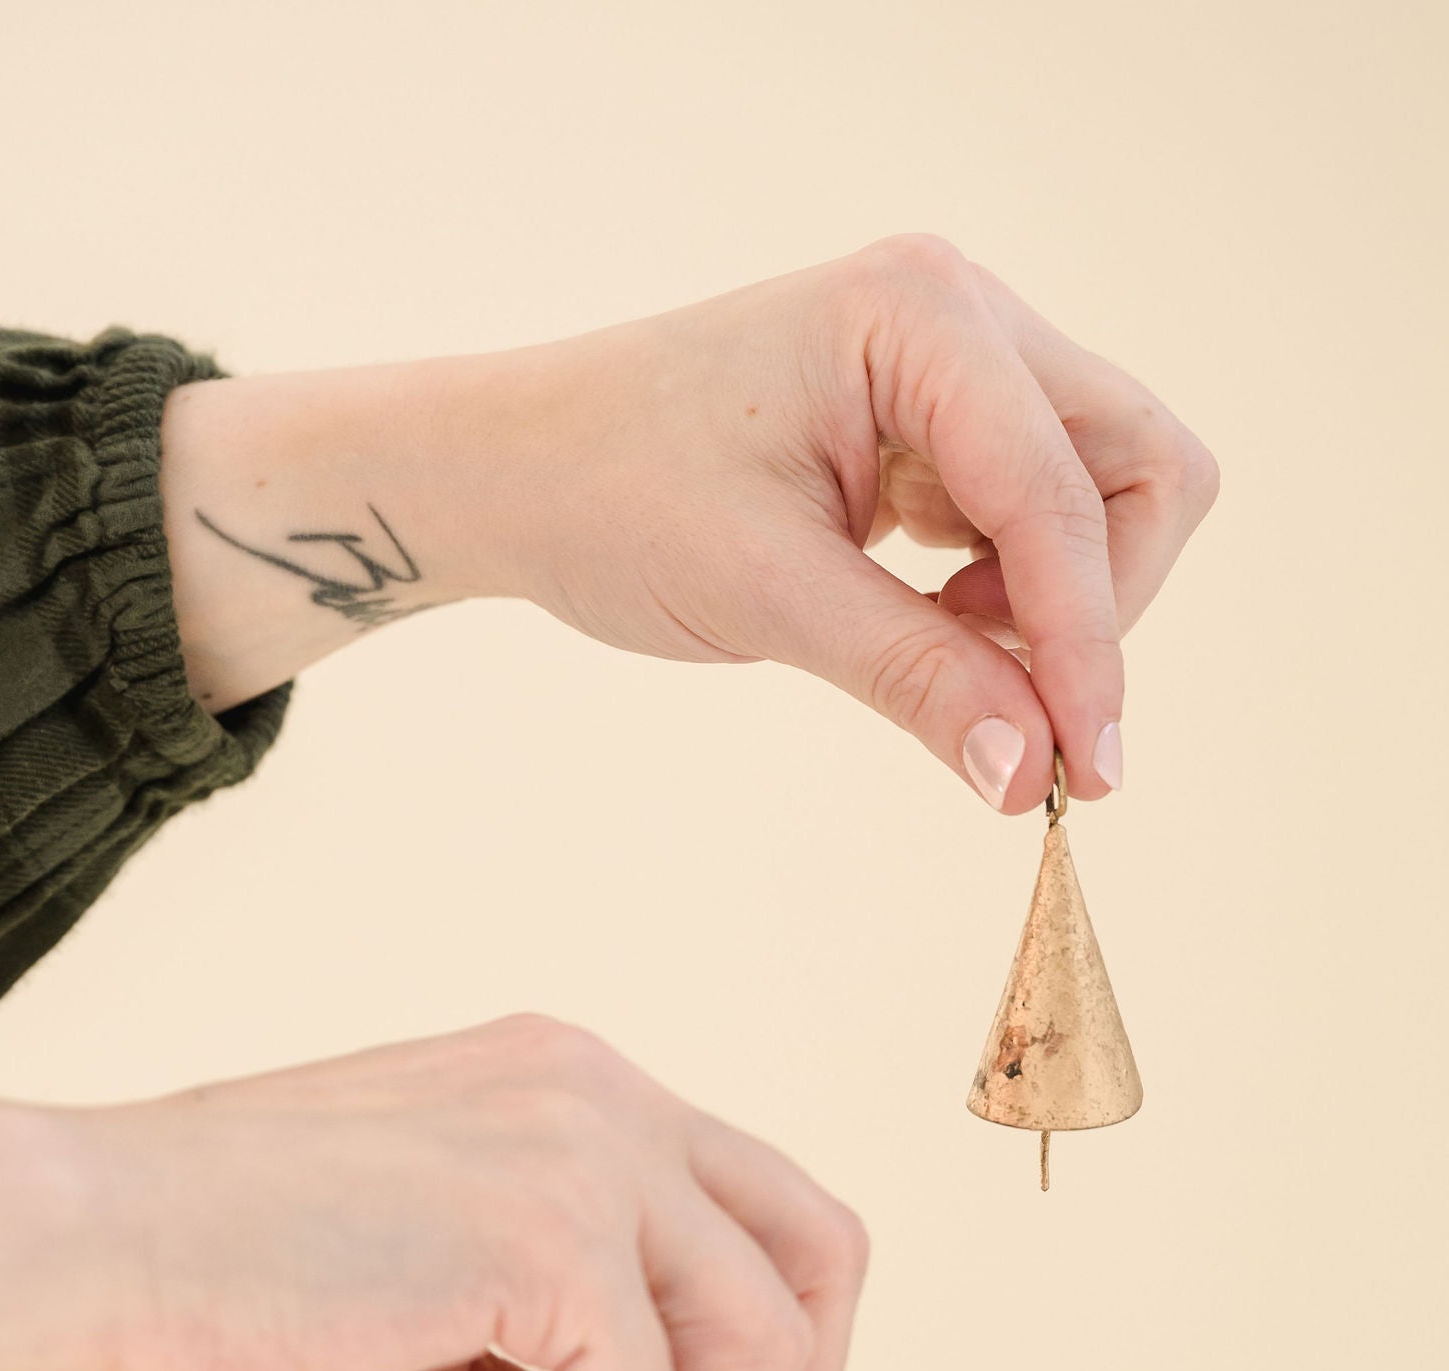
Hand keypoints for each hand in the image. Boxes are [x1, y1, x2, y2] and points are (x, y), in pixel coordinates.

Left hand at [161, 235, 1217, 811]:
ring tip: (941, 650)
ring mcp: (949, 359)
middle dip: (1097, 603)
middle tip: (1018, 713)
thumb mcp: (764, 596)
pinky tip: (927, 619)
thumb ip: (913, 676)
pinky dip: (1007, 585)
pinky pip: (1027, 508)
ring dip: (1054, 597)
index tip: (1086, 773)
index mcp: (920, 315)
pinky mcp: (929, 419)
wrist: (515, 470)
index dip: (1086, 642)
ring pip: (1098, 489)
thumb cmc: (610, 500)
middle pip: (1134, 465)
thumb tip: (1031, 777)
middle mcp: (957, 312)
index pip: (1061, 493)